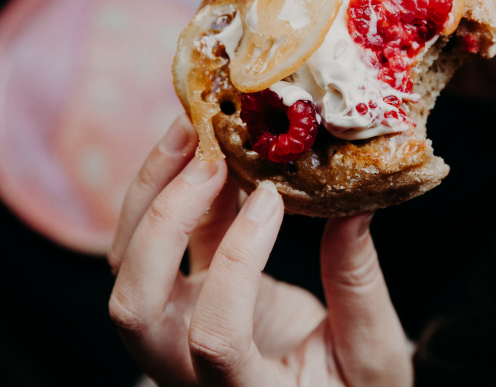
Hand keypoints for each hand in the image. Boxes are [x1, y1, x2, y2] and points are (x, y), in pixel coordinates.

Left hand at [108, 115, 412, 385]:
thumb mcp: (370, 355)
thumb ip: (357, 286)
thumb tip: (354, 206)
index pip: (214, 336)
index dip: (237, 262)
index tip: (273, 198)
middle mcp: (186, 368)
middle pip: (135, 303)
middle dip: (164, 222)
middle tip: (210, 158)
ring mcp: (172, 331)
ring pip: (125, 265)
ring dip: (151, 192)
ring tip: (190, 131)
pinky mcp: (180, 296)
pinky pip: (153, 243)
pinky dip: (169, 192)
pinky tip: (201, 150)